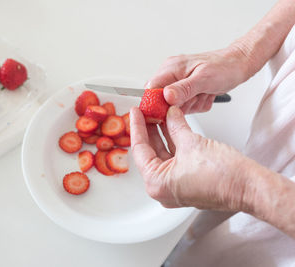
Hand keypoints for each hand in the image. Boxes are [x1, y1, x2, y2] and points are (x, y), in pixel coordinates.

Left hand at [130, 106, 255, 210]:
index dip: (137, 127)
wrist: (249, 186)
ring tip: (159, 114)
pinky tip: (173, 125)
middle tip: (146, 111)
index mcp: (157, 183)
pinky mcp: (187, 182)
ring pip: (163, 154)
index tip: (135, 112)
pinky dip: (174, 142)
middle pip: (150, 152)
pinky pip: (175, 159)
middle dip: (149, 129)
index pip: (140, 149)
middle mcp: (163, 188)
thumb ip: (176, 126)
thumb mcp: (192, 143)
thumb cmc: (224, 176)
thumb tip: (170, 114)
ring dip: (162, 134)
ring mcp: (175, 186)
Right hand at [146, 46, 250, 113]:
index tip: (168, 111)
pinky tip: (206, 95)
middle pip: (162, 101)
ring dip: (192, 105)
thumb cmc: (225, 67)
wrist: (240, 64)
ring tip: (204, 93)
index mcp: (171, 68)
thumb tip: (166, 96)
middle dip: (180, 105)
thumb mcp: (204, 79)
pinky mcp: (185, 91)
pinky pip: (185, 106)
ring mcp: (178, 84)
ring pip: (175, 106)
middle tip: (197, 96)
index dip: (155, 104)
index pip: (150, 89)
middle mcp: (171, 75)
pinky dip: (197, 105)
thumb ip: (184, 89)